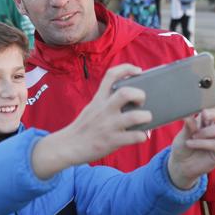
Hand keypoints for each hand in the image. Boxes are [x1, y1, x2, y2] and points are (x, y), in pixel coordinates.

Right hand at [32, 64, 150, 178]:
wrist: (68, 146)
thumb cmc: (84, 127)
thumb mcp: (92, 108)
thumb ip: (106, 101)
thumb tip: (130, 99)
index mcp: (98, 99)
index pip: (111, 74)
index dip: (127, 68)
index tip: (138, 71)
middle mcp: (104, 110)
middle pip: (126, 93)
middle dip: (140, 95)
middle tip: (141, 102)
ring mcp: (109, 126)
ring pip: (135, 116)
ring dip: (146, 117)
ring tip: (145, 119)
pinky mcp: (112, 141)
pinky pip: (136, 137)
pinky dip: (142, 136)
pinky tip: (140, 136)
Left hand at [167, 86, 214, 189]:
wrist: (180, 165)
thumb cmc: (182, 146)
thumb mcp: (182, 133)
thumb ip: (188, 125)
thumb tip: (189, 116)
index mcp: (207, 120)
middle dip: (214, 113)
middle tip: (203, 115)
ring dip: (206, 132)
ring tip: (193, 135)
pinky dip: (203, 143)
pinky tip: (191, 142)